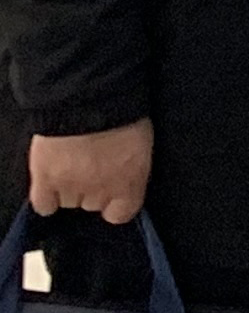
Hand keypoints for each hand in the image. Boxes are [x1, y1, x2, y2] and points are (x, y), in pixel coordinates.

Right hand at [28, 120, 153, 224]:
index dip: (114, 204)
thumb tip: (125, 174)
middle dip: (92, 188)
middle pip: (93, 204)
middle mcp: (102, 191)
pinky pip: (44, 205)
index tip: (112, 193)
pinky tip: (50, 183)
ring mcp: (72, 188)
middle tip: (90, 165)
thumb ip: (132, 166)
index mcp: (130, 182)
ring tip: (70, 164)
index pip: (121, 214)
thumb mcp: (141, 142)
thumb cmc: (122, 112)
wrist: (89, 99)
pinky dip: (46, 198)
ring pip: (68, 202)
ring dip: (68, 188)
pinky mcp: (45, 180)